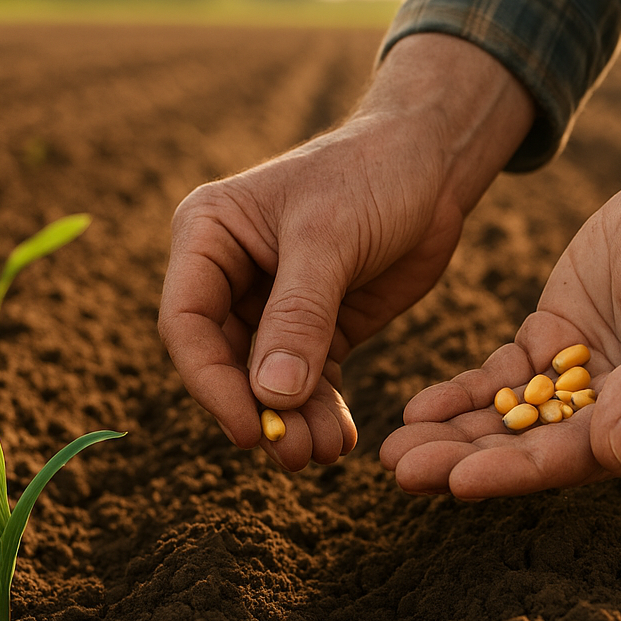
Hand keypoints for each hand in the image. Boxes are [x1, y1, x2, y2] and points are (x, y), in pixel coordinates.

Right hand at [159, 35, 535, 469]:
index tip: (249, 428)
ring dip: (292, 421)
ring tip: (323, 453)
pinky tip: (340, 438)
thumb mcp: (331, 238)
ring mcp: (273, 306)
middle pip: (225, 361)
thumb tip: (271, 397)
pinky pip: (309, 381)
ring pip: (267, 380)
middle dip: (258, 410)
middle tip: (293, 455)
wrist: (433, 166)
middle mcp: (231, 274)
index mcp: (209, 235)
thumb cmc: (372, 175)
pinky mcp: (318, 328)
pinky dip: (321, 411)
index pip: (187, 322)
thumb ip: (298, 315)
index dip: (211, 382)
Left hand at [382, 64, 620, 497]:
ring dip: (455, 434)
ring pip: (512, 416)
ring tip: (395, 452)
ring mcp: (585, 377)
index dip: (519, 469)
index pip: (584, 454)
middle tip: (403, 471)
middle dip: (469, 460)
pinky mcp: (556, 343)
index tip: (458, 481)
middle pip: (537, 446)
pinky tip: (419, 408)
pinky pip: (503, 377)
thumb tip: (617, 452)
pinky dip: (464, 393)